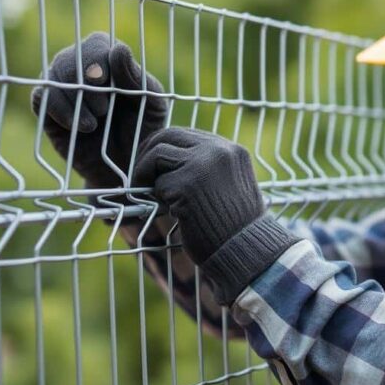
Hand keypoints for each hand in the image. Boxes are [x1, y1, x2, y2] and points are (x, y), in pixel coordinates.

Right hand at [31, 31, 166, 189]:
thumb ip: (138, 78)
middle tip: (103, 109)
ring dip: (73, 98)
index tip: (102, 80)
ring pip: (53, 74)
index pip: (97, 43)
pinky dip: (57, 109)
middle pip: (71, 56)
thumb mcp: (151, 105)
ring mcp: (64, 89)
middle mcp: (83, 70)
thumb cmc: (143, 131)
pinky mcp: (49, 110)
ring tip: (93, 125)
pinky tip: (77, 127)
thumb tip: (118, 49)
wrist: (126, 167)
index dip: (96, 57)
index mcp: (110, 61)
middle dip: (83, 81)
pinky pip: (40, 97)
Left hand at [133, 128, 264, 263]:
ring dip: (146, 175)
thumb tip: (167, 163)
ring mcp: (202, 165)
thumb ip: (206, 167)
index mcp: (231, 149)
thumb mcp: (229, 184)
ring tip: (154, 197)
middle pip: (168, 135)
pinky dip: (158, 200)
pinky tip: (174, 213)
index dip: (164, 146)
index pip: (186, 134)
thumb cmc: (235, 227)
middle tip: (139, 176)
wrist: (246, 250)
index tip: (153, 164)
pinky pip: (157, 184)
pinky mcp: (187, 185)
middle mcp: (218, 151)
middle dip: (147, 154)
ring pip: (157, 154)